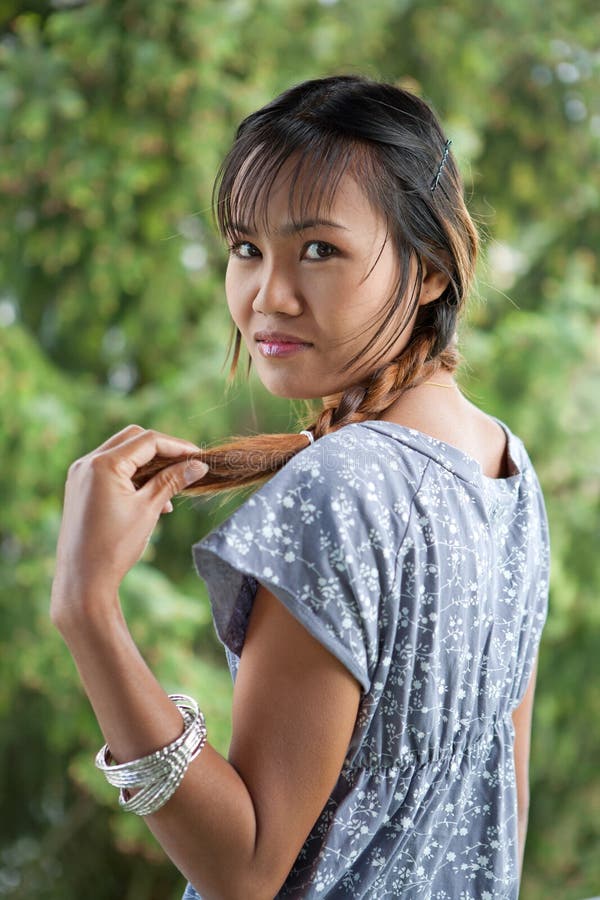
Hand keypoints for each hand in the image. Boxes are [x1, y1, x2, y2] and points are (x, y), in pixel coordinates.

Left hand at [51, 425, 207, 630]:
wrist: (83, 581)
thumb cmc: (114, 547)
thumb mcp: (148, 510)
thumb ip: (172, 481)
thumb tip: (198, 465)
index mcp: (103, 465)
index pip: (148, 441)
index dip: (178, 446)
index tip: (199, 457)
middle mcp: (87, 463)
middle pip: (133, 440)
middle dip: (162, 450)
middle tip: (187, 465)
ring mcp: (80, 475)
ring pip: (122, 454)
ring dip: (149, 465)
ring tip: (173, 488)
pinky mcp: (80, 489)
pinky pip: (111, 471)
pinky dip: (133, 477)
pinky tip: (153, 499)